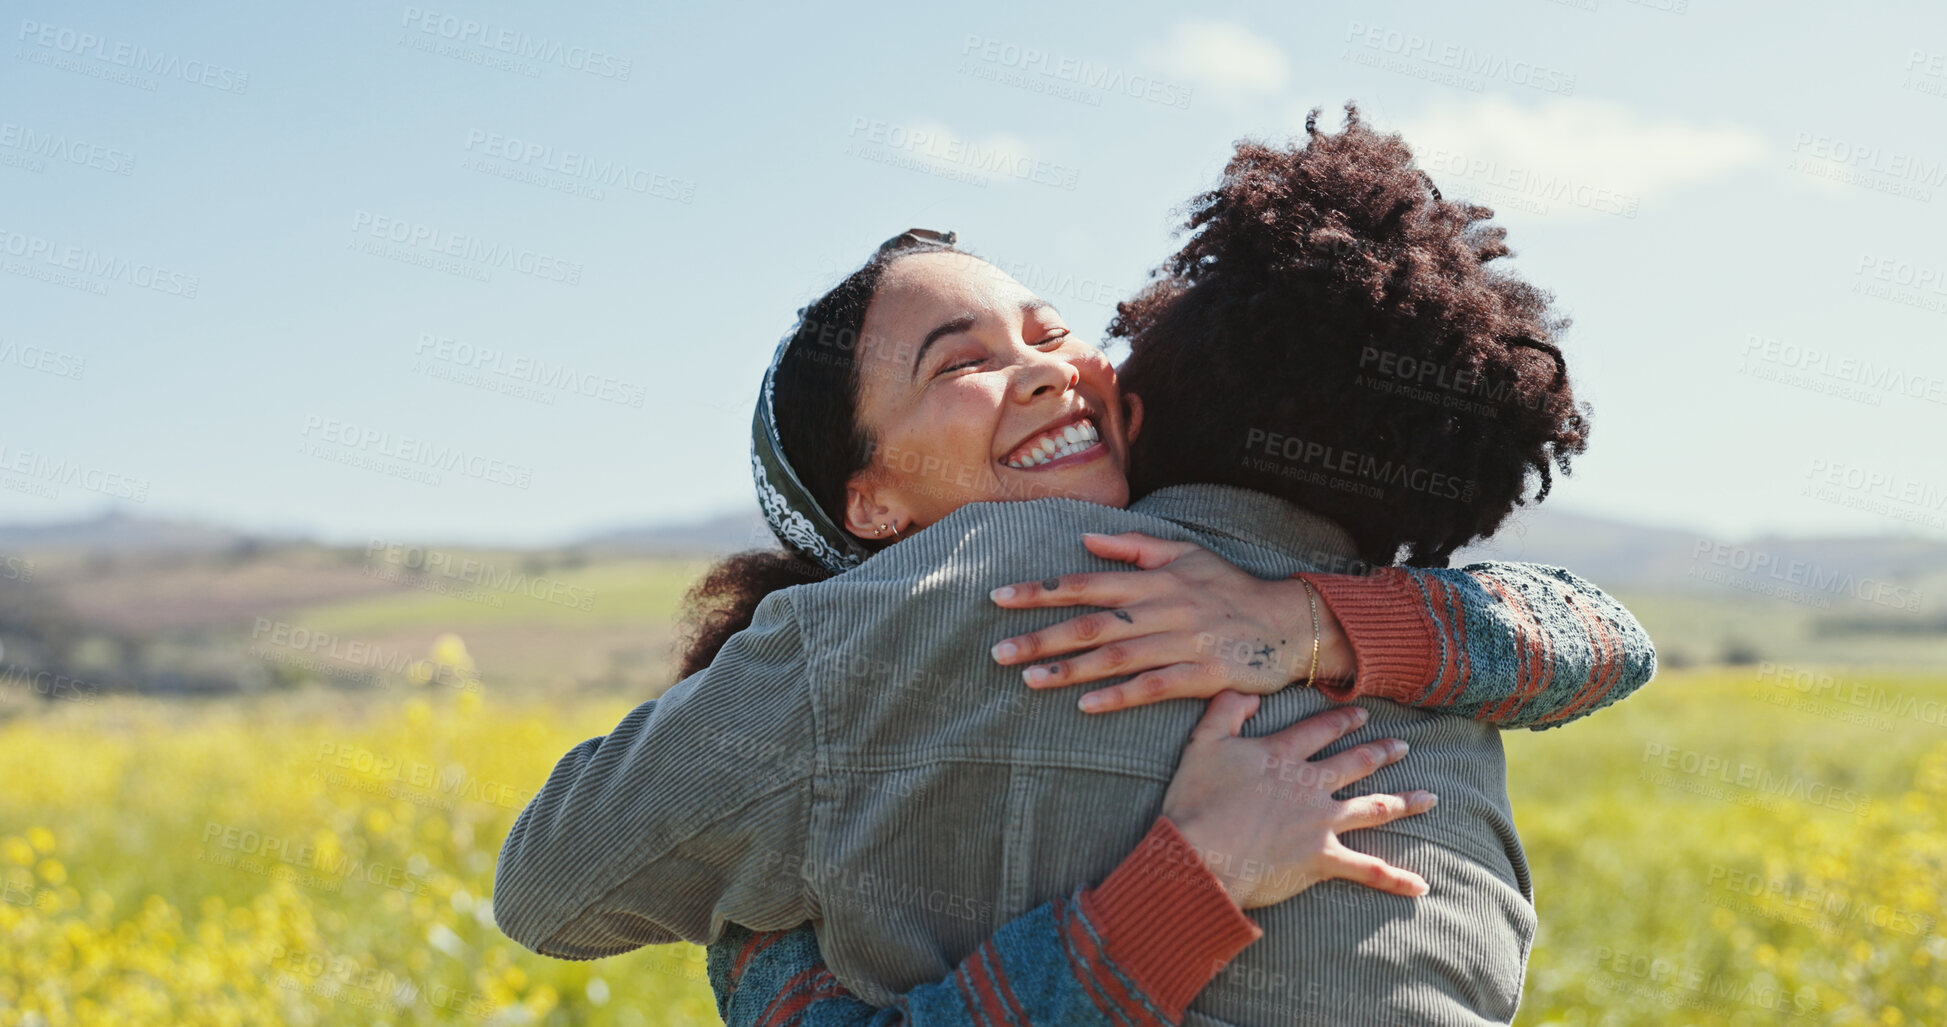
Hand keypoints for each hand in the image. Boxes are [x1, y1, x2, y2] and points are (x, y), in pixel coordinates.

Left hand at [989, 532, 1353, 711]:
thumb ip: (1134, 547)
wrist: (1287, 622)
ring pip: (1116, 657)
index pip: (1086, 583)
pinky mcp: (1202, 674)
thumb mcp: (1185, 554)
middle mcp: (1162, 609)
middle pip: (1091, 623)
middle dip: (1040, 636)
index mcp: (1154, 579)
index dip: (1041, 590)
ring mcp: (1182, 642)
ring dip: (1069, 670)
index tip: (999, 597)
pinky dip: (1120, 695)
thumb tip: (1086, 541)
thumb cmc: (1230, 587)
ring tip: (1028, 679)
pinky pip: (1155, 686)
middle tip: (997, 652)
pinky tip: (1087, 706)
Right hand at [1161, 693, 1436, 908]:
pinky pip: (1366, 869)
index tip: (1362, 714)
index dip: (1343, 720)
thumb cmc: (1196, 800)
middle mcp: (1309, 784)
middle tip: (1403, 747)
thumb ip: (1227, 710)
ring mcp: (1321, 821)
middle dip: (1382, 752)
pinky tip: (1420, 886)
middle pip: (1356, 764)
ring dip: (1404, 802)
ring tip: (1429, 797)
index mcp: (1282, 755)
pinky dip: (1394, 878)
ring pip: (1374, 808)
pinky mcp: (1322, 858)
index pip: (1320, 730)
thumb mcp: (1203, 742)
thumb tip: (1252, 694)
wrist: (1201, 853)